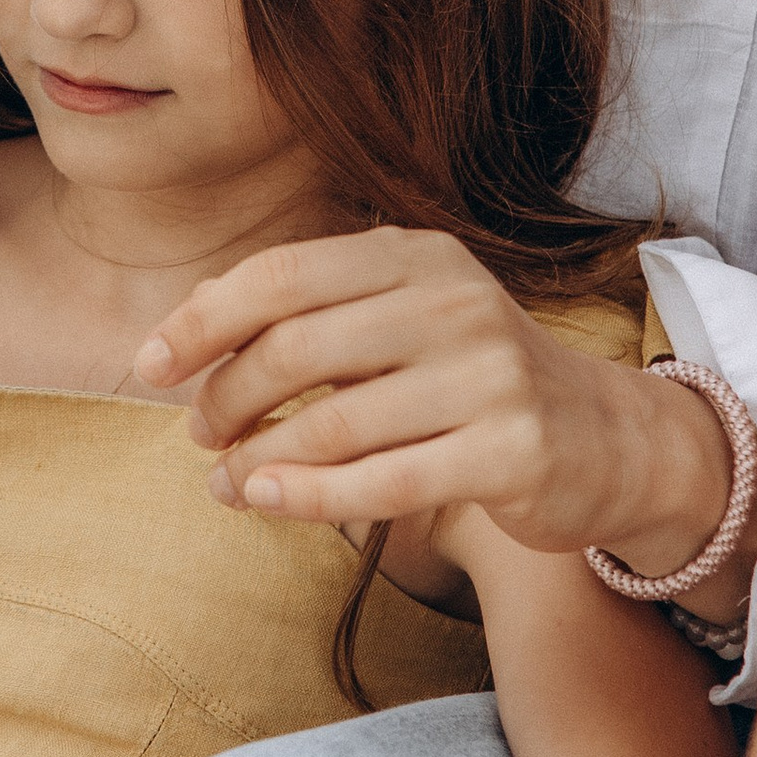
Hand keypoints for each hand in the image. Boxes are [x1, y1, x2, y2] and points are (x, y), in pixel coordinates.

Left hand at [137, 230, 732, 577]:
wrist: (607, 439)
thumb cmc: (471, 380)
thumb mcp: (401, 319)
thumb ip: (312, 317)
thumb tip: (181, 338)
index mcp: (416, 255)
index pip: (281, 275)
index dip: (202, 319)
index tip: (149, 364)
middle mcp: (454, 303)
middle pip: (295, 348)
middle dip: (227, 397)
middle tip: (198, 434)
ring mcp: (489, 376)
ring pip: (332, 426)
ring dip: (257, 461)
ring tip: (226, 482)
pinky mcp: (511, 452)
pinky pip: (382, 483)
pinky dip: (309, 497)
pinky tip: (266, 501)